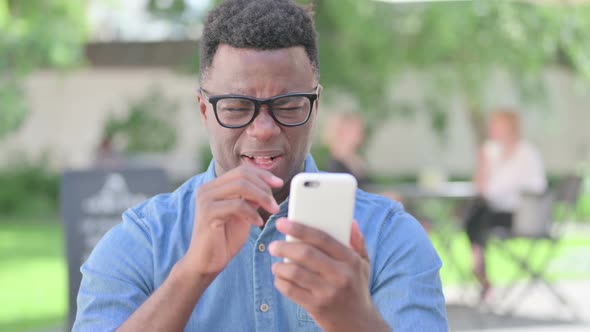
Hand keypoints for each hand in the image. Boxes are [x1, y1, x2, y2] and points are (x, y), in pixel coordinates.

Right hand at [183, 165, 282, 276]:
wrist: (207, 262)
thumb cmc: (225, 239)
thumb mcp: (242, 214)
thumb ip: (250, 198)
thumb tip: (267, 184)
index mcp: (214, 186)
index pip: (242, 171)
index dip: (263, 175)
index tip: (278, 183)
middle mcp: (207, 189)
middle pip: (243, 175)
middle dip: (264, 187)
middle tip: (275, 204)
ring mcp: (206, 199)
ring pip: (241, 186)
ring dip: (262, 198)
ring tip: (271, 211)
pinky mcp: (208, 213)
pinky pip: (237, 205)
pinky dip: (252, 213)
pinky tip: (257, 223)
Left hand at [269, 219, 387, 331]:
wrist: (358, 324)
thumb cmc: (357, 288)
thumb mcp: (363, 265)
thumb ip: (358, 243)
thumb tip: (352, 222)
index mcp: (350, 260)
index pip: (322, 238)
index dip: (299, 228)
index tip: (282, 223)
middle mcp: (340, 275)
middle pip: (306, 254)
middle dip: (284, 247)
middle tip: (274, 246)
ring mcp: (328, 292)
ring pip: (295, 273)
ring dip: (280, 266)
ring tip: (276, 264)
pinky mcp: (317, 307)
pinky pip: (291, 291)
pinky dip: (280, 282)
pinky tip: (280, 279)